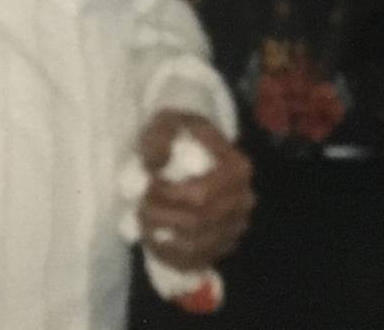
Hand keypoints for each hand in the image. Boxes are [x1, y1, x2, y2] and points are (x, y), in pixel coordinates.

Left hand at [134, 110, 253, 271]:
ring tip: (144, 220)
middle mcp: (243, 201)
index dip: (169, 196)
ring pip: (195, 246)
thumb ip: (159, 139)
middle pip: (197, 223)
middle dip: (161, 217)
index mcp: (236, 169)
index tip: (149, 183)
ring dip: (162, 237)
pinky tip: (154, 240)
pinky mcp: (223, 244)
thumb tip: (155, 165)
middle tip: (140, 205)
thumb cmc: (180, 134)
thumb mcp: (166, 123)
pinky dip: (171, 256)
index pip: (201, 195)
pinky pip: (197, 261)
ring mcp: (235, 226)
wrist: (192, 147)